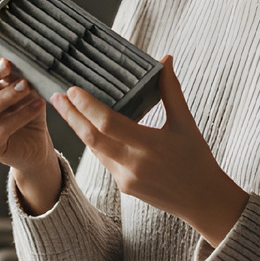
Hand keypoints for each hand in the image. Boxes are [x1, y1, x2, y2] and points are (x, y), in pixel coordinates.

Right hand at [0, 40, 61, 212]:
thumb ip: (15, 75)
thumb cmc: (24, 111)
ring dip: (6, 95)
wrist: (33, 144)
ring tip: (26, 86)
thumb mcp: (20, 87)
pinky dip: (21, 116)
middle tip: (7, 64)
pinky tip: (38, 105)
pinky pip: (0, 130)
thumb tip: (18, 57)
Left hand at [50, 56, 247, 246]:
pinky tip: (89, 128)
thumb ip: (172, 91)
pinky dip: (96, 142)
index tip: (72, 89)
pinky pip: (104, 160)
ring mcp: (126, 178)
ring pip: (95, 150)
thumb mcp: (186, 123)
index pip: (108, 123)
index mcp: (149, 145)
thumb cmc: (197, 159)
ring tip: (67, 108)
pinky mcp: (124, 187)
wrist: (204, 201)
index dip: (87, 106)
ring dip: (80, 129)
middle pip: (91, 138)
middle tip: (56, 96)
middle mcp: (133, 164)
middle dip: (70, 116)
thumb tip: (166, 60)